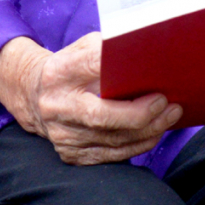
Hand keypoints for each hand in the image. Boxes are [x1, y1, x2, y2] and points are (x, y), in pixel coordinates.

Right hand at [0, 34, 181, 164]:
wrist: (35, 94)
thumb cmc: (71, 67)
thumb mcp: (84, 48)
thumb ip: (110, 50)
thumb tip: (149, 57)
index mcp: (59, 72)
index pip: (92, 67)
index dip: (123, 73)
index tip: (154, 77)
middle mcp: (56, 106)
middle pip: (102, 116)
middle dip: (141, 114)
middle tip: (169, 104)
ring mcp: (62, 135)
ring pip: (112, 140)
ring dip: (148, 131)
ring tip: (170, 117)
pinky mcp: (70, 154)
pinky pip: (111, 155)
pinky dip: (137, 145)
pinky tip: (153, 132)